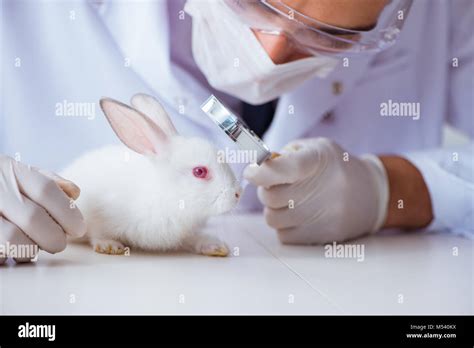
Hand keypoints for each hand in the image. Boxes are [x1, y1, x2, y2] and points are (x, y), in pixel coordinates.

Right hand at [0, 155, 85, 262]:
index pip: (45, 190)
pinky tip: (17, 251)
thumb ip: (50, 181)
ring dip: (32, 248)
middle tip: (60, 242)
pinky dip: (13, 254)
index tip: (78, 228)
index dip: (67, 212)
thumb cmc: (4, 185)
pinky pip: (0, 249)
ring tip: (37, 247)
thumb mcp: (23, 174)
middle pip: (33, 217)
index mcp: (11, 170)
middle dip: (54, 236)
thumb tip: (74, 193)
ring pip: (13, 238)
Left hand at [244, 138, 388, 243]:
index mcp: (320, 160)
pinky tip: (297, 215)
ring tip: (288, 200)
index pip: (285, 168)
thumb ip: (284, 155)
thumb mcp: (314, 148)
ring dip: (273, 209)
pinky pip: (283, 236)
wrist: (369, 194)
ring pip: (272, 218)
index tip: (251, 172)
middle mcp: (324, 189)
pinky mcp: (324, 236)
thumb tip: (258, 170)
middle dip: (265, 190)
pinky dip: (284, 226)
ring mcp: (324, 216)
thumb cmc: (332, 166)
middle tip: (275, 185)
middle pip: (270, 197)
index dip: (261, 172)